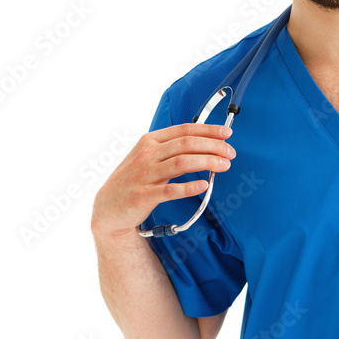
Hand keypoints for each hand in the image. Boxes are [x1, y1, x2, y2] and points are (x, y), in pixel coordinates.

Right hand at [91, 123, 235, 238]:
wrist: (107, 208)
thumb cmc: (133, 180)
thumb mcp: (147, 156)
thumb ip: (171, 149)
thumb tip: (205, 143)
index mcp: (150, 141)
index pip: (184, 130)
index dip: (208, 130)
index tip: (227, 133)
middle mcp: (147, 154)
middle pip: (186, 144)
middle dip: (213, 146)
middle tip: (230, 153)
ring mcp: (144, 175)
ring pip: (182, 163)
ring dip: (207, 162)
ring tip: (224, 165)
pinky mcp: (143, 196)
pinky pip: (169, 190)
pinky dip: (188, 187)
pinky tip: (203, 185)